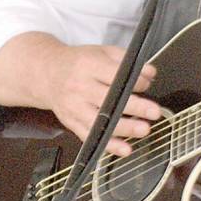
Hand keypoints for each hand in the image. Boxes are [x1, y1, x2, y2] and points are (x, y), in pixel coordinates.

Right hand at [0, 33, 160, 155]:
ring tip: (144, 129)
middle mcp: (79, 87)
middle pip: (108, 100)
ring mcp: (74, 107)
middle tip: (154, 112)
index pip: (114, 75)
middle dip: (134, 107)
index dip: (134, 81)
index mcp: (88, 65)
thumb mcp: (101, 52)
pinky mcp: (71, 123)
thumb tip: (150, 72)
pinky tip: (124, 149)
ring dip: (124, 128)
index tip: (147, 84)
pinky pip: (90, 137)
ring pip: (99, 122)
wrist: (46, 74)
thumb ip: (126, 60)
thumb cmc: (79, 62)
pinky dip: (108, 145)